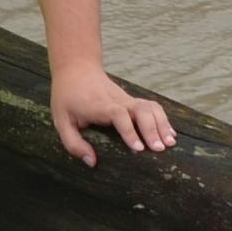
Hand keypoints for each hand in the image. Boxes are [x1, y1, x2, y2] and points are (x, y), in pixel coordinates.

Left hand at [49, 61, 173, 161]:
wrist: (77, 68)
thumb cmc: (67, 97)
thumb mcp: (61, 121)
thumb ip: (74, 143)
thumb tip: (92, 162)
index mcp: (99, 106)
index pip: (118, 115)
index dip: (129, 131)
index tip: (138, 148)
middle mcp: (117, 101)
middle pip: (141, 110)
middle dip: (152, 129)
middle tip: (160, 149)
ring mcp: (127, 99)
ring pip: (150, 107)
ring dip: (162, 124)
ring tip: (170, 144)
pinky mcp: (132, 100)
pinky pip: (152, 107)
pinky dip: (163, 119)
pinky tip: (170, 134)